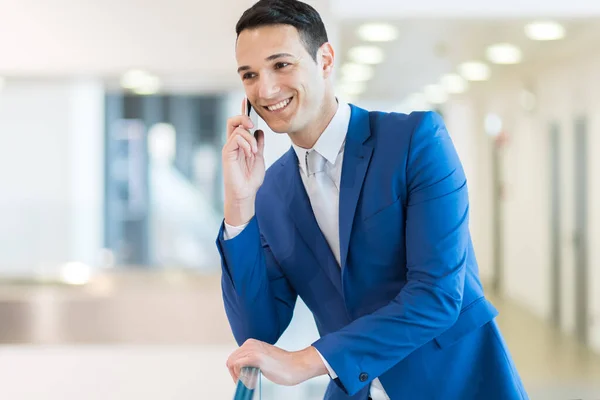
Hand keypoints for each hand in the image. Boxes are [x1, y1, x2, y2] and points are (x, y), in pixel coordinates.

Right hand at [222, 99, 265, 225]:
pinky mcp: (227, 152)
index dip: (243, 111)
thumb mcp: (259, 157)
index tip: (247, 100)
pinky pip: (236, 138)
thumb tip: (259, 131)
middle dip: (244, 117)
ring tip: (255, 152)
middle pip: (234, 120)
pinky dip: (247, 144)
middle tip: (252, 124)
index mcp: (240, 143)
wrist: (246, 193)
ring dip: (250, 139)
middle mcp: (233, 143)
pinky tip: (250, 154)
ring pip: (237, 128)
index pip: (240, 124)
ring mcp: (229, 147)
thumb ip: (259, 144)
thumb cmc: (251, 178)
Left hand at [226, 339, 327, 385]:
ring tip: (249, 383)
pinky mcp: (255, 357)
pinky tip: (251, 381)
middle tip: (244, 383)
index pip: (234, 357)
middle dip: (235, 375)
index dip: (236, 371)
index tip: (242, 379)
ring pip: (232, 364)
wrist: (297, 365)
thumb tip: (241, 371)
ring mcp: (252, 349)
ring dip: (238, 377)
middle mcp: (250, 344)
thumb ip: (251, 361)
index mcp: (251, 343)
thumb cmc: (284, 365)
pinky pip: (238, 366)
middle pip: (230, 361)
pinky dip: (241, 377)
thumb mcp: (263, 359)